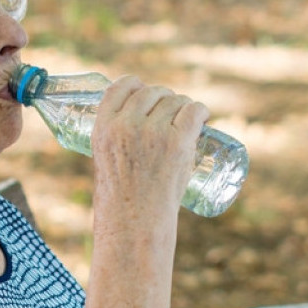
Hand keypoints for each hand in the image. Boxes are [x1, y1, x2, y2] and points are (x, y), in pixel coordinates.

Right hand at [91, 77, 209, 216]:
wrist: (134, 223)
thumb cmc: (120, 198)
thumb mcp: (104, 159)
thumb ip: (116, 137)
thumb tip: (139, 119)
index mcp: (104, 127)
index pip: (120, 87)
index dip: (135, 84)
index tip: (144, 90)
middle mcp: (127, 125)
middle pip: (151, 92)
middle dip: (163, 98)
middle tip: (170, 113)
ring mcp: (153, 132)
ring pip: (175, 101)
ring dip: (183, 106)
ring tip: (186, 120)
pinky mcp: (177, 142)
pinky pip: (194, 111)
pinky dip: (201, 110)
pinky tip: (203, 115)